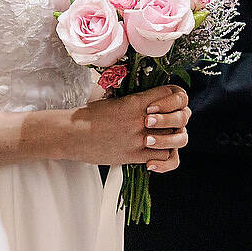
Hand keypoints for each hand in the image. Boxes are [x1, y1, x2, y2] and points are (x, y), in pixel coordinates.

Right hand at [66, 85, 189, 170]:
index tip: (171, 100)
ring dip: (174, 138)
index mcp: (136, 101)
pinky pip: (163, 157)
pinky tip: (155, 156)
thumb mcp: (112, 99)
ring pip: (176, 139)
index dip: (175, 96)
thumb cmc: (88, 116)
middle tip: (172, 120)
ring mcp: (139, 139)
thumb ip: (133, 99)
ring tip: (166, 137)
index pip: (172, 93)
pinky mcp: (134, 156)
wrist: (71, 135)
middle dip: (179, 117)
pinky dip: (164, 157)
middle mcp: (141, 119)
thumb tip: (148, 99)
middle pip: (180, 116)